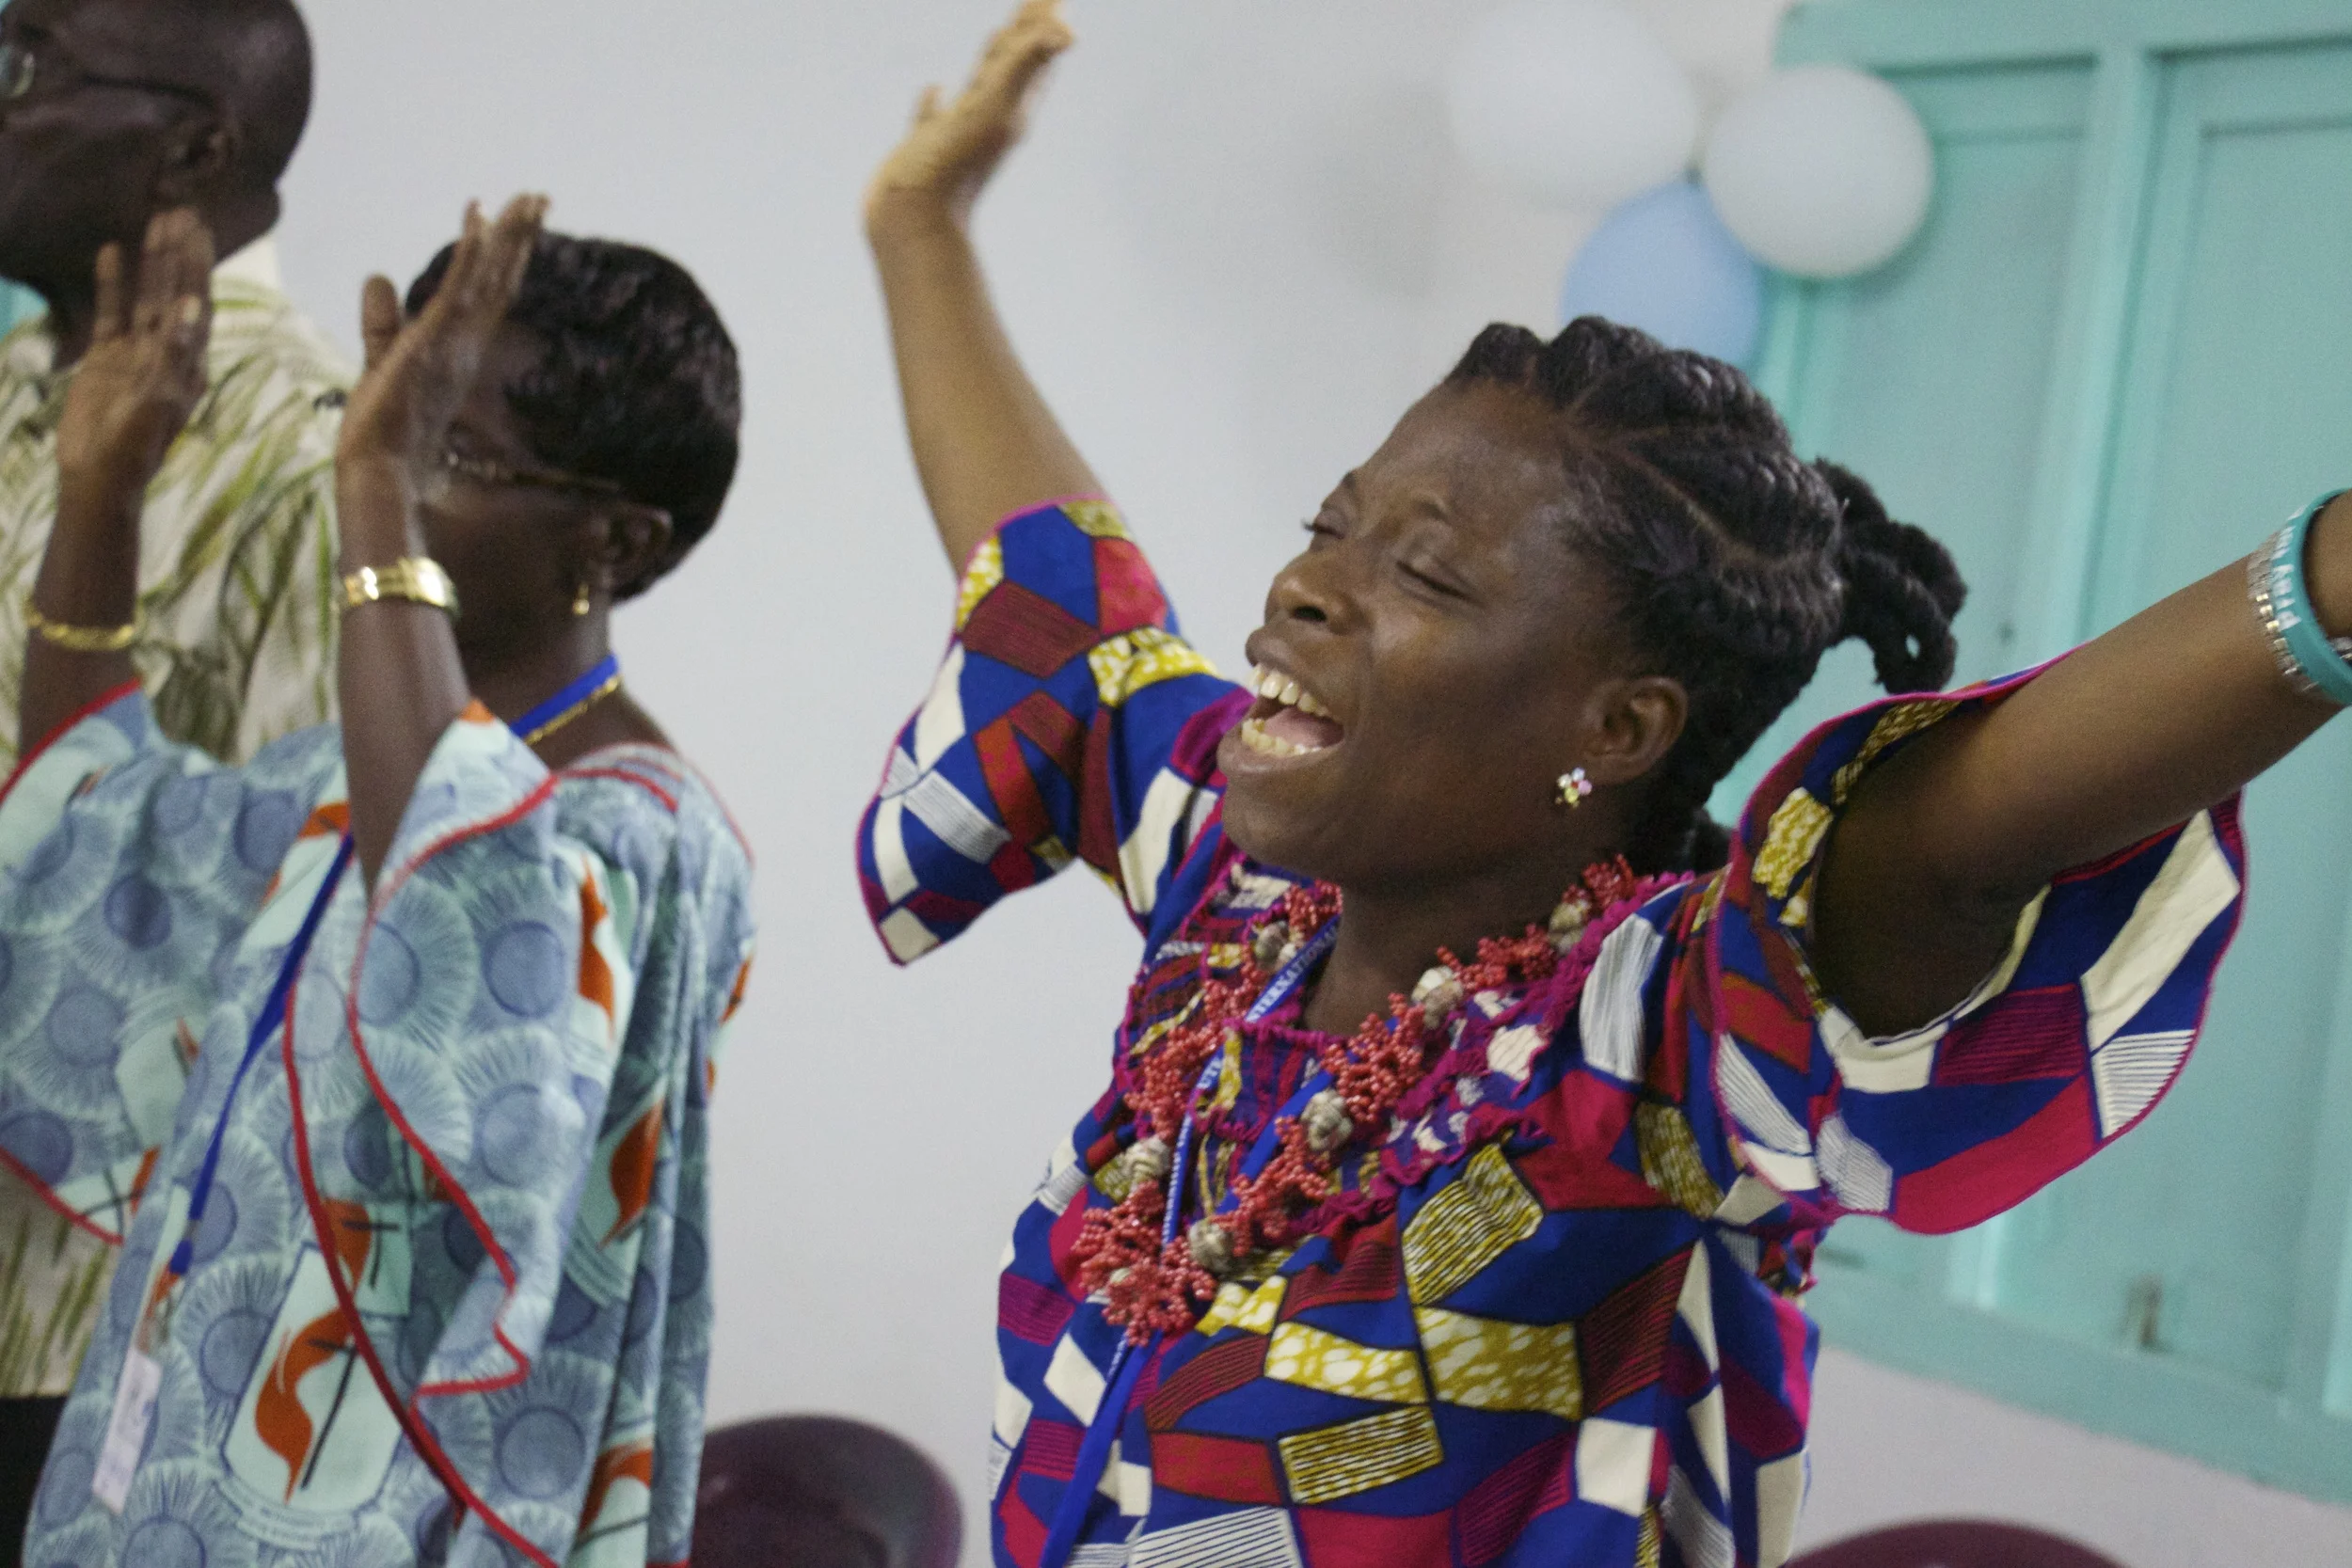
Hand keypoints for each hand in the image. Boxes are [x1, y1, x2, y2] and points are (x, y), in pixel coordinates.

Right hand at [55, 209, 212, 500]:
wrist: (99, 475)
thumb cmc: (135, 446)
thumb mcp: (158, 400)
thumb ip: (173, 354)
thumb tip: (193, 308)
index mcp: (190, 363)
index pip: (199, 303)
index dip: (199, 266)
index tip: (201, 230)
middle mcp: (169, 351)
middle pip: (176, 291)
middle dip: (180, 253)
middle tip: (182, 211)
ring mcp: (137, 352)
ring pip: (146, 296)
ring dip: (152, 261)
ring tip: (155, 219)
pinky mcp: (107, 357)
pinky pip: (111, 312)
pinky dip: (113, 284)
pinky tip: (112, 251)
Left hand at [336, 194, 548, 488]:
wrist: (380, 468)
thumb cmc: (383, 430)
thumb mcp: (382, 359)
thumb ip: (381, 320)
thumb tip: (376, 276)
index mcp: (457, 348)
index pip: (484, 292)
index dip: (498, 254)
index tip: (505, 217)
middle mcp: (465, 342)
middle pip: (499, 280)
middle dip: (518, 237)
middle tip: (538, 196)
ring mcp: (454, 341)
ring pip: (488, 279)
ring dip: (508, 236)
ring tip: (527, 197)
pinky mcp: (435, 341)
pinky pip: (460, 289)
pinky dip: (473, 255)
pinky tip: (481, 222)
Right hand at [864, 0, 1071, 241]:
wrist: (913, 228)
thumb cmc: (951, 172)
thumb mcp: (993, 111)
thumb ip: (1027, 66)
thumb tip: (1068, 31)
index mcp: (1009, 104)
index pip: (1034, 49)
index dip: (1045, 17)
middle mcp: (989, 115)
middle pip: (1016, 61)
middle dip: (1029, 27)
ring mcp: (958, 131)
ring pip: (980, 86)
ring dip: (991, 59)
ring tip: (998, 35)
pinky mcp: (926, 147)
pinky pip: (934, 116)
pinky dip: (935, 100)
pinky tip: (934, 90)